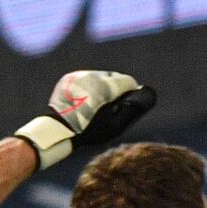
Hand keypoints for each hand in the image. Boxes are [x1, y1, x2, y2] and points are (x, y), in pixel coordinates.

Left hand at [14, 71, 157, 169]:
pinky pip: (86, 79)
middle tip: (114, 104)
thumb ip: (131, 109)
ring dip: (103, 86)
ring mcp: (79, 76)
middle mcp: (92, 76)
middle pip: (113, 77)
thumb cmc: (89, 131)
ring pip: (99, 76)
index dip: (131, 91)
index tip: (130, 100)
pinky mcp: (69, 78)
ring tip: (100, 103)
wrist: (59, 130)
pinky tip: (87, 101)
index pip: (127, 81)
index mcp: (104, 87)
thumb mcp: (114, 125)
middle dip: (116, 88)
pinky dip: (90, 86)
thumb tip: (146, 96)